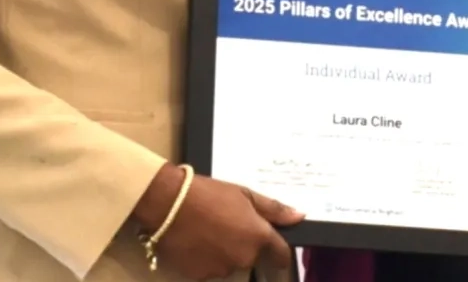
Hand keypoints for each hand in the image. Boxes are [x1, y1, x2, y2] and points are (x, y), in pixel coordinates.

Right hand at [132, 165, 301, 279]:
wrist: (168, 203)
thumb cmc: (208, 193)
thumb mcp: (244, 194)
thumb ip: (273, 209)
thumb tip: (299, 217)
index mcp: (259, 237)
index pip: (281, 255)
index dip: (278, 251)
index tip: (273, 246)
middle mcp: (244, 258)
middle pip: (252, 257)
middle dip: (245, 245)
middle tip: (228, 224)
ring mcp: (222, 270)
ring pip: (230, 264)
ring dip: (225, 253)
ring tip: (208, 231)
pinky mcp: (200, 276)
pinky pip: (209, 269)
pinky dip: (206, 260)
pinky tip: (196, 242)